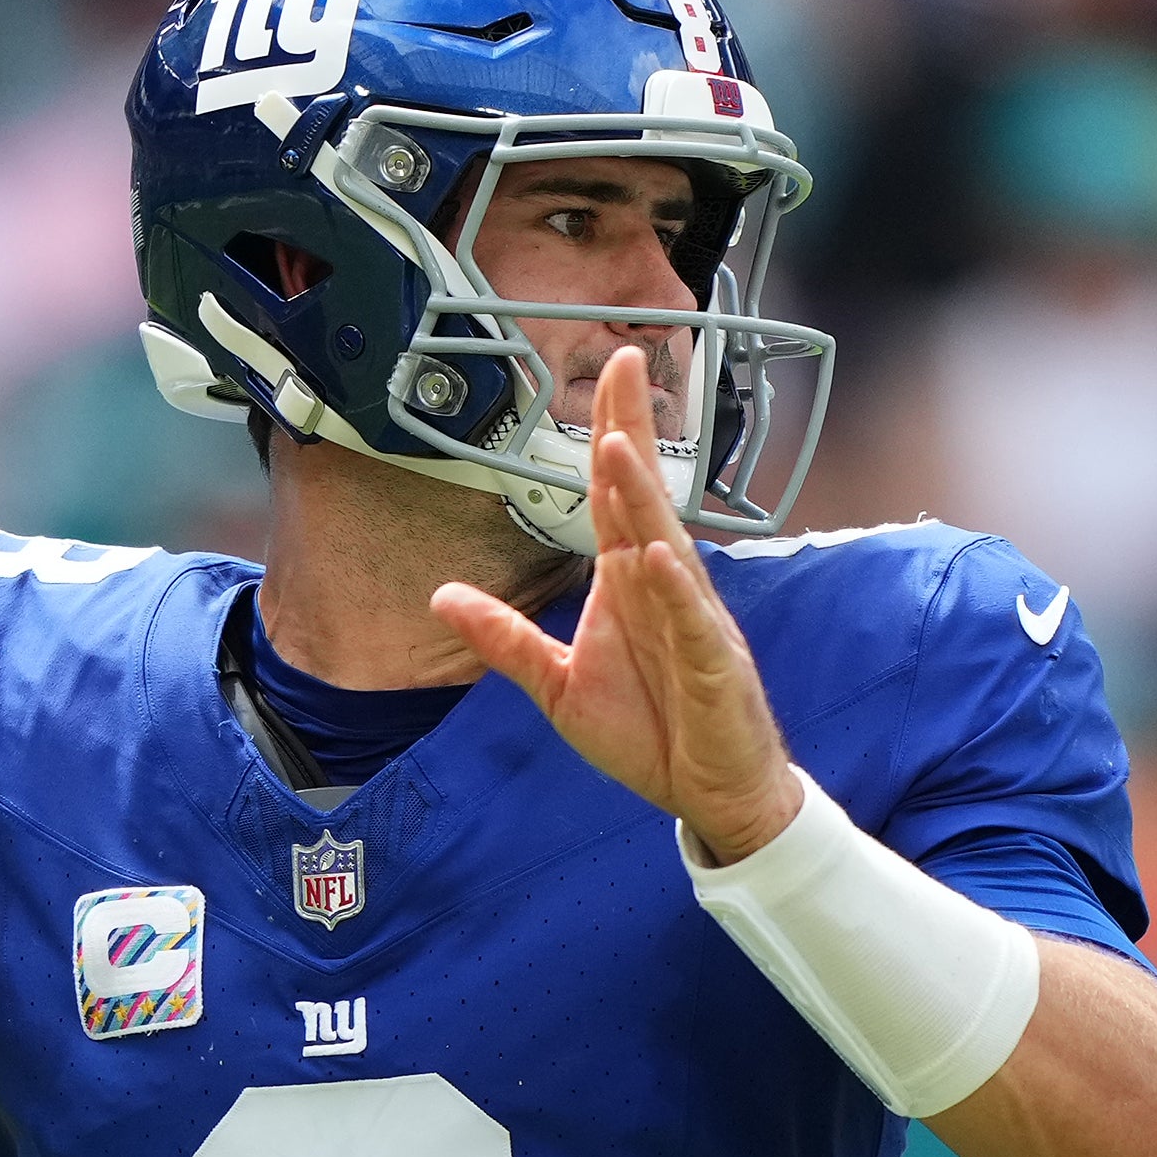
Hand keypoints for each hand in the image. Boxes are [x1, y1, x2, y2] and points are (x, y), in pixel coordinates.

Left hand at [429, 348, 804, 862]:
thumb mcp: (560, 686)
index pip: (616, 495)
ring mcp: (695, 623)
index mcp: (630, 583)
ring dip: (643, 499)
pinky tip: (656, 555)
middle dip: (631, 432)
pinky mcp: (714, 667)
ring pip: (666, 546)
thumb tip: (442, 596)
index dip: (613, 431)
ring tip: (616, 448)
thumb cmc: (651, 732)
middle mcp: (665, 588)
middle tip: (622, 363)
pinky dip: (676, 590)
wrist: (711, 792)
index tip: (608, 371)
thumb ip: (506, 639)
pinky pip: (693, 622)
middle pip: (645, 497)